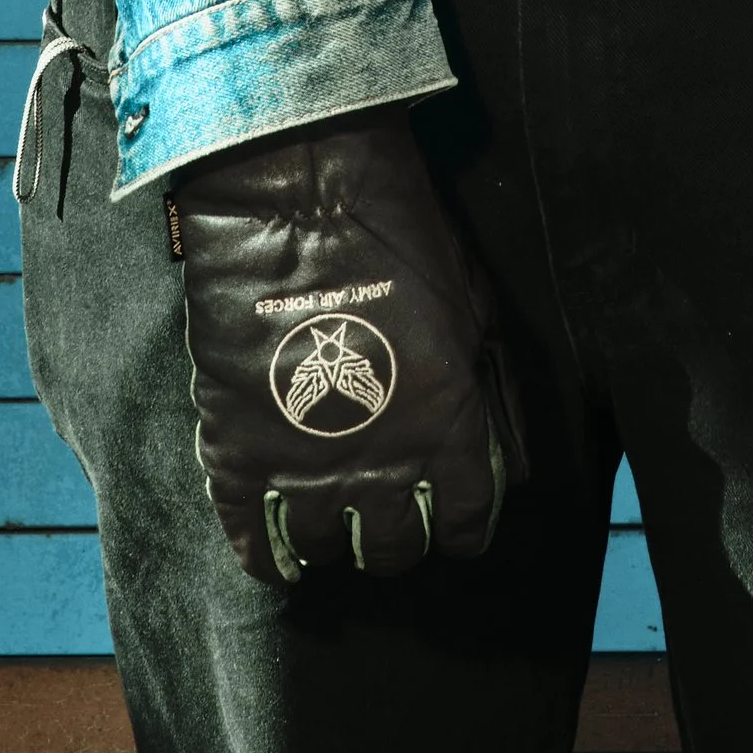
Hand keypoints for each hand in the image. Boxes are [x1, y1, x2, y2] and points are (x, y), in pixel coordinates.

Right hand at [170, 114, 524, 582]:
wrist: (300, 197)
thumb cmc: (400, 238)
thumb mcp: (478, 312)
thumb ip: (496, 398)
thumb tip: (515, 467)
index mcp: (448, 431)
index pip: (466, 522)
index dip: (463, 530)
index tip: (454, 524)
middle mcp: (383, 467)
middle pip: (395, 547)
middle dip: (399, 542)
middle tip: (391, 522)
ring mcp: (305, 466)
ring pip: (329, 547)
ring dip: (337, 544)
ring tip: (334, 529)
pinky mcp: (238, 450)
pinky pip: (250, 536)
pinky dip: (264, 555)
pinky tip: (277, 554)